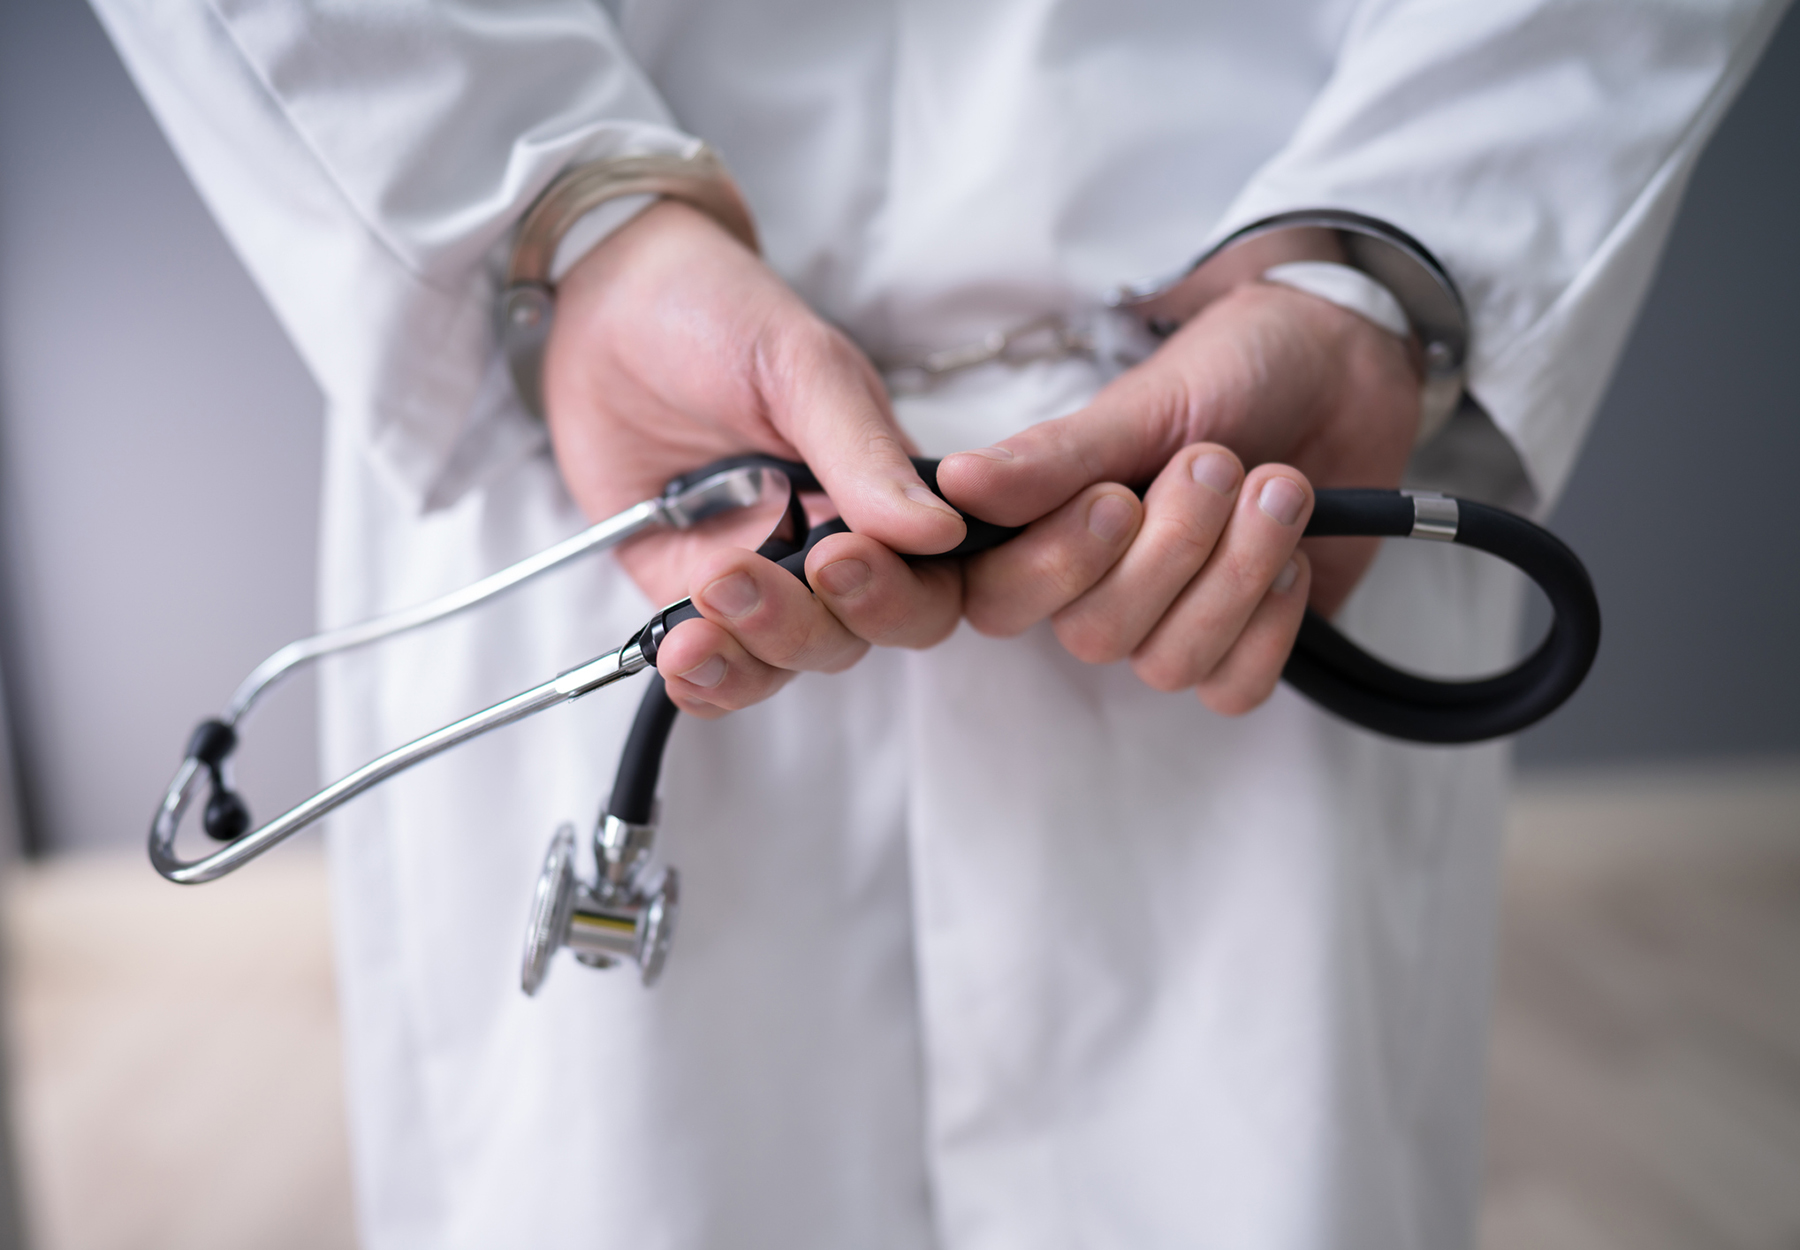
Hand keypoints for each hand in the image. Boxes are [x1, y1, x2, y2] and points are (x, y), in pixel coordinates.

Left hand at [542, 201, 965, 717]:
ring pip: (792, 659)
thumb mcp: (800, 365)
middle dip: (816, 623)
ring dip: (753, 654)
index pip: (934, 579)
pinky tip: (680, 657)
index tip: (841, 557)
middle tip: (752, 574)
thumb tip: (940, 530)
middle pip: (865, 632)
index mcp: (886, 491)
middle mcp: (834, 543)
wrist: (602, 303)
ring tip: (703, 610)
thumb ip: (864, 452)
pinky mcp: (688, 593)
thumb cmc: (717, 312)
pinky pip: (715, 665)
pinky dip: (703, 679)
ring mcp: (763, 575)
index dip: (903, 591)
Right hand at [935, 280, 1420, 714]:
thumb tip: (954, 484)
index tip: (1115, 497)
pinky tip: (1294, 555)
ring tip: (1276, 488)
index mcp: (1050, 528)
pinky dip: (1272, 622)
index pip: (998, 598)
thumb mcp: (1140, 403)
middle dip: (1173, 549)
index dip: (1053, 567)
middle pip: (1093, 636)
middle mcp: (1100, 589)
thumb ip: (1053, 457)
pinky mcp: (1246, 648)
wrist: (1342, 366)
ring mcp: (1172, 625)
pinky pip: (1235, 688)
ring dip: (1236, 571)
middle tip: (1216, 462)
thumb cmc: (1229, 373)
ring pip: (1170, 664)